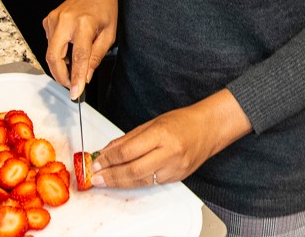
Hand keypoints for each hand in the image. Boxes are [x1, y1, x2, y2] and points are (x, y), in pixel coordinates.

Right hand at [42, 0, 116, 99]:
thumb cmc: (105, 7)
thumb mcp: (109, 34)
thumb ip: (96, 56)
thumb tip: (86, 77)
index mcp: (83, 24)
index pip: (78, 57)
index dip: (76, 78)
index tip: (76, 93)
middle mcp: (64, 21)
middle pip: (54, 57)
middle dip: (61, 76)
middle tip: (72, 85)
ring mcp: (53, 20)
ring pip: (50, 53)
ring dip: (61, 66)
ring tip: (75, 65)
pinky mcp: (48, 21)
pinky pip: (50, 44)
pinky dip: (58, 53)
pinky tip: (70, 47)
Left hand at [90, 89, 251, 188]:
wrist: (209, 129)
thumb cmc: (182, 121)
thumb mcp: (153, 123)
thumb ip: (129, 138)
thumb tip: (107, 151)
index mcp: (161, 134)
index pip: (128, 151)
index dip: (109, 159)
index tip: (96, 162)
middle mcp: (169, 153)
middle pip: (132, 170)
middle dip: (111, 175)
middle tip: (96, 177)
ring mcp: (174, 168)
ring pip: (141, 180)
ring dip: (120, 182)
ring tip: (105, 181)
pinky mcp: (177, 177)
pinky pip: (151, 183)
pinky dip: (136, 182)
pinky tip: (125, 179)